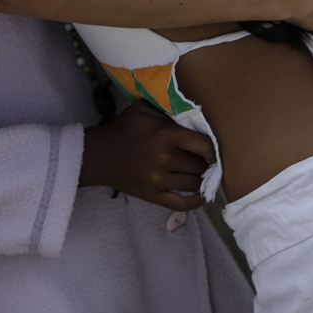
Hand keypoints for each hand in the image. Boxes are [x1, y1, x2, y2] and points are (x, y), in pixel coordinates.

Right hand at [80, 102, 213, 211]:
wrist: (99, 155)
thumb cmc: (124, 128)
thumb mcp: (145, 109)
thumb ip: (169, 109)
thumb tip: (194, 116)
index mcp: (165, 135)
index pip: (204, 145)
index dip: (213, 149)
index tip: (212, 150)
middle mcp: (164, 159)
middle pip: (200, 165)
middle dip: (205, 162)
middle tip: (204, 160)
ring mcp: (158, 180)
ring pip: (194, 183)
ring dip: (200, 178)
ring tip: (201, 173)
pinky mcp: (152, 195)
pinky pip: (180, 203)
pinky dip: (195, 202)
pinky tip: (201, 196)